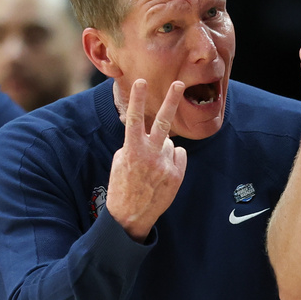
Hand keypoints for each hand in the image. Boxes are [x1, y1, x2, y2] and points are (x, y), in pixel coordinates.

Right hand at [106, 80, 187, 240]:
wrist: (130, 217)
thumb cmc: (122, 187)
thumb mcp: (120, 163)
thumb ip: (134, 145)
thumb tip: (150, 135)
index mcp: (131, 150)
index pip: (133, 119)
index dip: (136, 99)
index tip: (139, 82)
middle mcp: (150, 155)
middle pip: (163, 122)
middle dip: (171, 101)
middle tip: (180, 83)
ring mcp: (165, 165)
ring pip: (169, 143)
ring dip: (162, 150)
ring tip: (151, 168)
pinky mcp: (176, 175)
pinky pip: (178, 155)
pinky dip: (172, 159)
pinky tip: (162, 172)